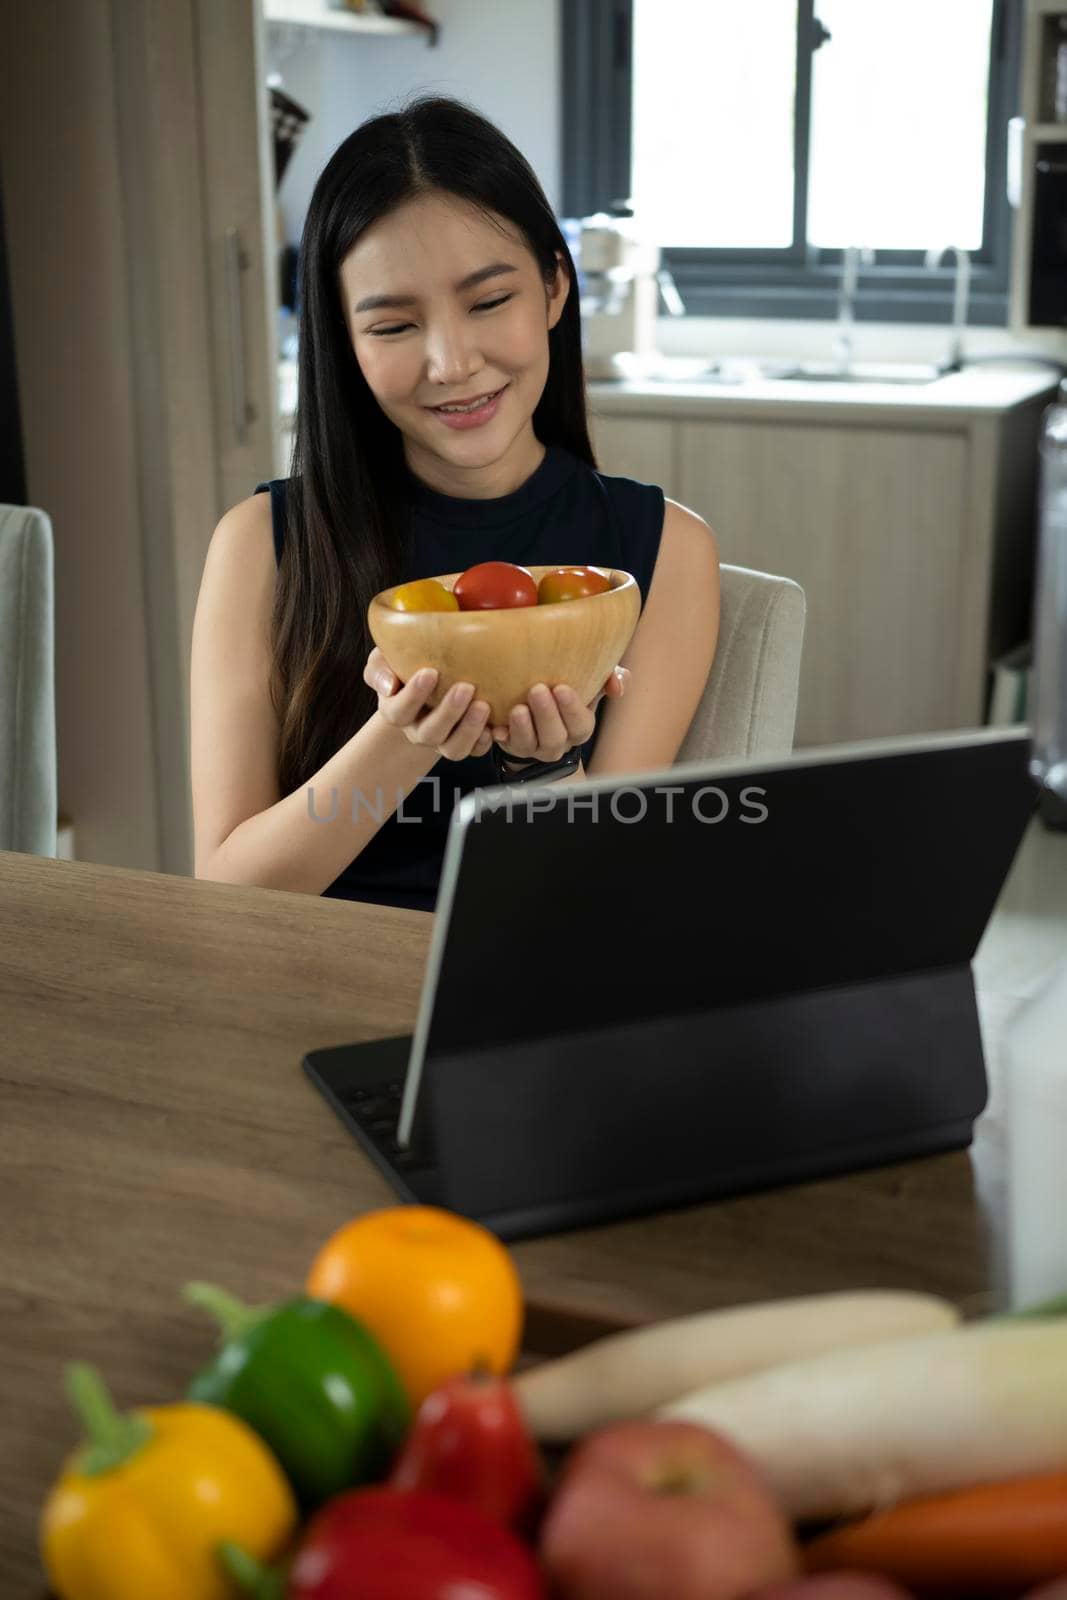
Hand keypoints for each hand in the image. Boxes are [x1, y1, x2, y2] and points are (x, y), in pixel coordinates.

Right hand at [364, 646, 492, 760]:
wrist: (428, 685)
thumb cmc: (404, 670)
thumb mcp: (384, 662)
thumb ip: (379, 669)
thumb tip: (388, 684)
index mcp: (397, 712)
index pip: (399, 711)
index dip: (413, 696)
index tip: (430, 672)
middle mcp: (419, 731)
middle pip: (430, 732)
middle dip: (449, 712)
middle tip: (466, 687)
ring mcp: (443, 741)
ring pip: (454, 748)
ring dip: (470, 729)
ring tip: (483, 705)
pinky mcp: (466, 744)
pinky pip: (476, 751)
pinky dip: (486, 741)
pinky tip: (496, 727)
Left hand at [491, 666, 629, 763]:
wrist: (537, 712)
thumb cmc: (565, 694)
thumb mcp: (590, 686)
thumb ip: (609, 679)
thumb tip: (617, 684)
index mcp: (579, 727)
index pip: (580, 723)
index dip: (571, 708)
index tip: (561, 687)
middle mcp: (558, 742)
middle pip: (554, 737)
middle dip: (546, 714)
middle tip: (537, 690)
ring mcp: (533, 747)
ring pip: (529, 745)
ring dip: (523, 727)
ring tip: (518, 708)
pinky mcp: (510, 745)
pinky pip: (504, 746)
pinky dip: (501, 737)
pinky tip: (497, 728)